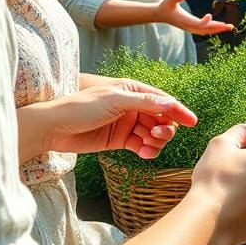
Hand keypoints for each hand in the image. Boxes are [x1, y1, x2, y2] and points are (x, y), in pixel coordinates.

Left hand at [43, 80, 196, 158]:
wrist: (53, 128)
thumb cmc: (80, 107)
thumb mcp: (115, 100)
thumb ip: (144, 102)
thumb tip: (171, 102)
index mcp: (132, 90)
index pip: (162, 100)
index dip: (178, 110)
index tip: (192, 122)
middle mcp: (132, 106)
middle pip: (161, 118)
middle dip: (165, 127)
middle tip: (158, 135)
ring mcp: (127, 124)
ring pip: (153, 133)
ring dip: (156, 140)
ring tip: (148, 145)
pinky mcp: (120, 140)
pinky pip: (142, 145)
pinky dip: (147, 150)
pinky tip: (144, 153)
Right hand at [158, 0, 233, 34]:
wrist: (160, 14)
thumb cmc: (165, 6)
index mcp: (185, 21)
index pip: (197, 24)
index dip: (204, 22)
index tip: (210, 16)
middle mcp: (189, 26)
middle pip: (206, 30)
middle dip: (218, 28)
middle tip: (230, 26)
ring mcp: (191, 28)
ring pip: (207, 31)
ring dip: (218, 29)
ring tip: (230, 27)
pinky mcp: (192, 27)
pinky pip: (205, 30)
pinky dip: (213, 29)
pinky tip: (221, 27)